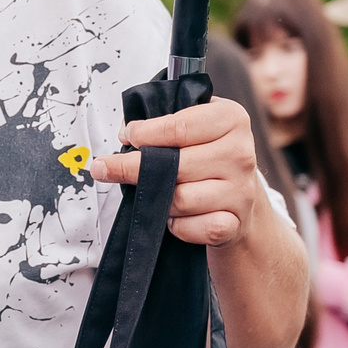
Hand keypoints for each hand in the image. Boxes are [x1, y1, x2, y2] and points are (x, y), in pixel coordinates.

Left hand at [91, 96, 264, 245]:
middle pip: (174, 165)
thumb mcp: (193, 124)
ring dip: (159, 199)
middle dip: (131, 168)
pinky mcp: (235, 224)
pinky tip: (174, 216)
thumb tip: (125, 134)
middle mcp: (240, 153)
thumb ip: (160, 121)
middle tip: (106, 167)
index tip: (126, 137)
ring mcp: (241, 191)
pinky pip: (189, 228)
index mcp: (231, 119)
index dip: (143, 134)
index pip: (178, 127)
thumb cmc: (206, 155)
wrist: (239, 195)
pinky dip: (175, 226)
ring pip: (179, 199)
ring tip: (156, 193)